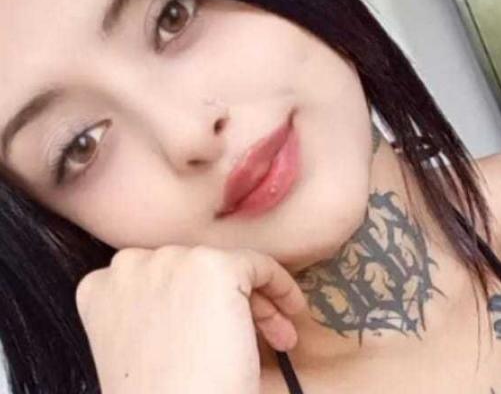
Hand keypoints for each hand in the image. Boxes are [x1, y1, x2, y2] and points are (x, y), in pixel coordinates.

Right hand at [75, 245, 306, 393]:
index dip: (196, 304)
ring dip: (257, 303)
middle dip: (229, 303)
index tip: (217, 332)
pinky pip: (258, 265)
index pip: (160, 278)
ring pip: (229, 268)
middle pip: (195, 270)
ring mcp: (171, 261)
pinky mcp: (213, 266)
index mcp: (99, 288)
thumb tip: (197, 301)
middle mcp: (129, 265)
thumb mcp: (142, 350)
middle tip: (260, 339)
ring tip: (278, 338)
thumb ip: (152, 315)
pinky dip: (280, 285)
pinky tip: (292, 311)